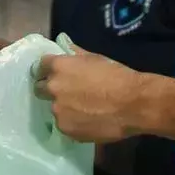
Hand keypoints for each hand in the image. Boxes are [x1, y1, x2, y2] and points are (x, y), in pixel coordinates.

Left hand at [35, 47, 151, 143]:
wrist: (134, 104)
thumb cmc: (118, 76)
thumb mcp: (95, 58)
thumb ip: (75, 53)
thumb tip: (64, 45)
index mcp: (59, 66)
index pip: (40, 66)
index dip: (47, 70)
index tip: (54, 74)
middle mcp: (53, 88)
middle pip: (39, 88)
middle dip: (49, 89)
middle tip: (67, 92)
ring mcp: (58, 110)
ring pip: (53, 108)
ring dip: (63, 107)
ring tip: (83, 110)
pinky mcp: (65, 129)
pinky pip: (63, 124)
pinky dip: (72, 122)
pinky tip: (87, 121)